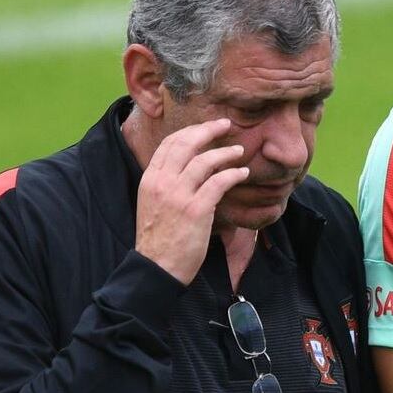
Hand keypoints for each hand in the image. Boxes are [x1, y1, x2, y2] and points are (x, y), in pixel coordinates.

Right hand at [134, 117, 246, 283]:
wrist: (156, 267)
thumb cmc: (158, 239)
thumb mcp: (153, 204)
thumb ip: (165, 184)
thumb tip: (186, 168)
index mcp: (150, 179)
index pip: (169, 144)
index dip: (190, 131)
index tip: (206, 128)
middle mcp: (162, 183)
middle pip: (186, 143)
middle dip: (208, 130)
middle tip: (226, 125)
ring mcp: (179, 196)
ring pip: (205, 160)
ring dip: (226, 153)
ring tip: (240, 152)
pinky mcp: (196, 210)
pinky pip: (219, 182)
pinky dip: (233, 174)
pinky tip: (242, 174)